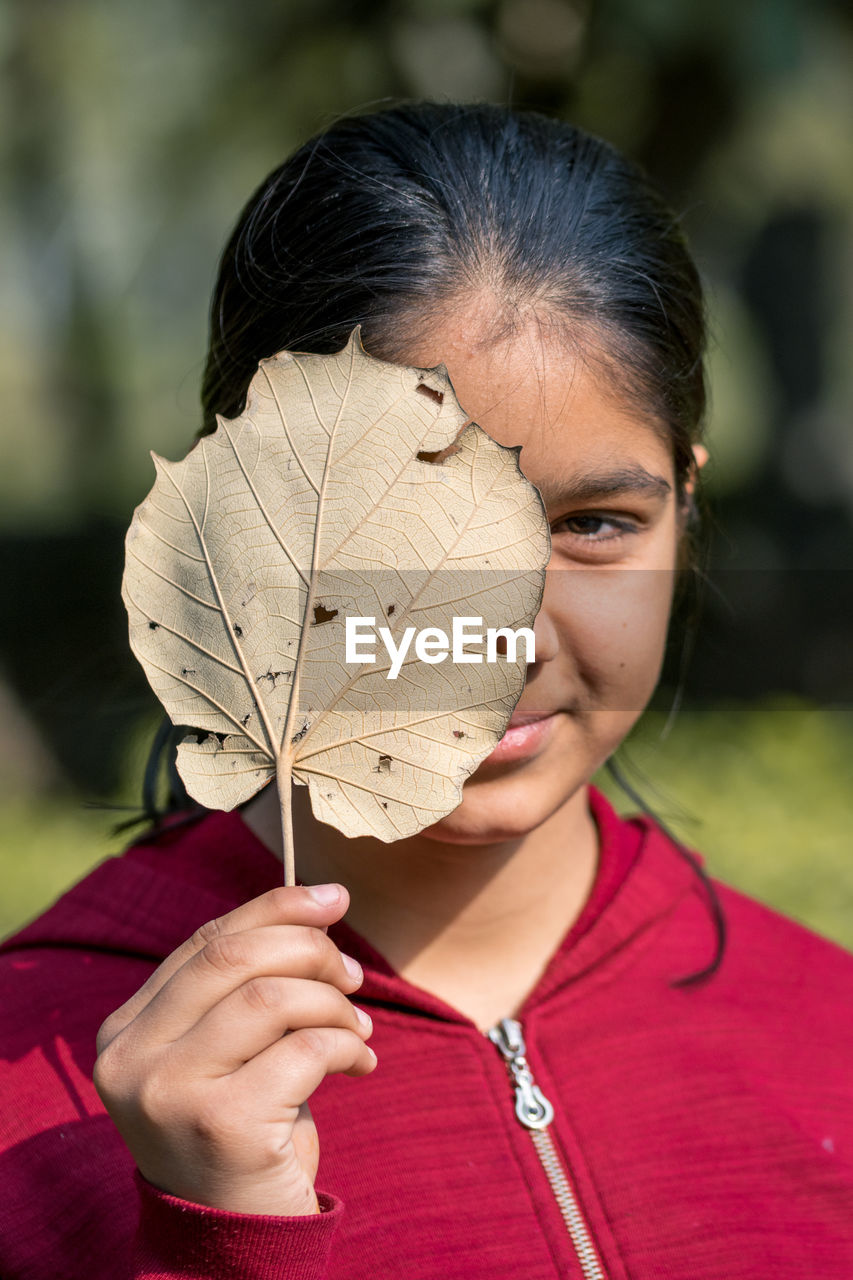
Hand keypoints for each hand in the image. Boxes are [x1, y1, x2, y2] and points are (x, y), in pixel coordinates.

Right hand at [93, 883, 374, 1215]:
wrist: (234, 1241)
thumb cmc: (243, 1130)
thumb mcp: (229, 1049)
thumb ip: (249, 982)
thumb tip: (324, 896)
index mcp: (126, 1030)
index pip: (207, 941)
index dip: (276, 908)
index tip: (334, 898)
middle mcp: (132, 1058)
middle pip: (235, 958)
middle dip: (309, 949)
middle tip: (353, 975)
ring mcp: (169, 1092)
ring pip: (271, 997)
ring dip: (333, 1003)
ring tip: (359, 1026)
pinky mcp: (220, 1126)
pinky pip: (305, 1051)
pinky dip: (348, 1045)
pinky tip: (362, 1063)